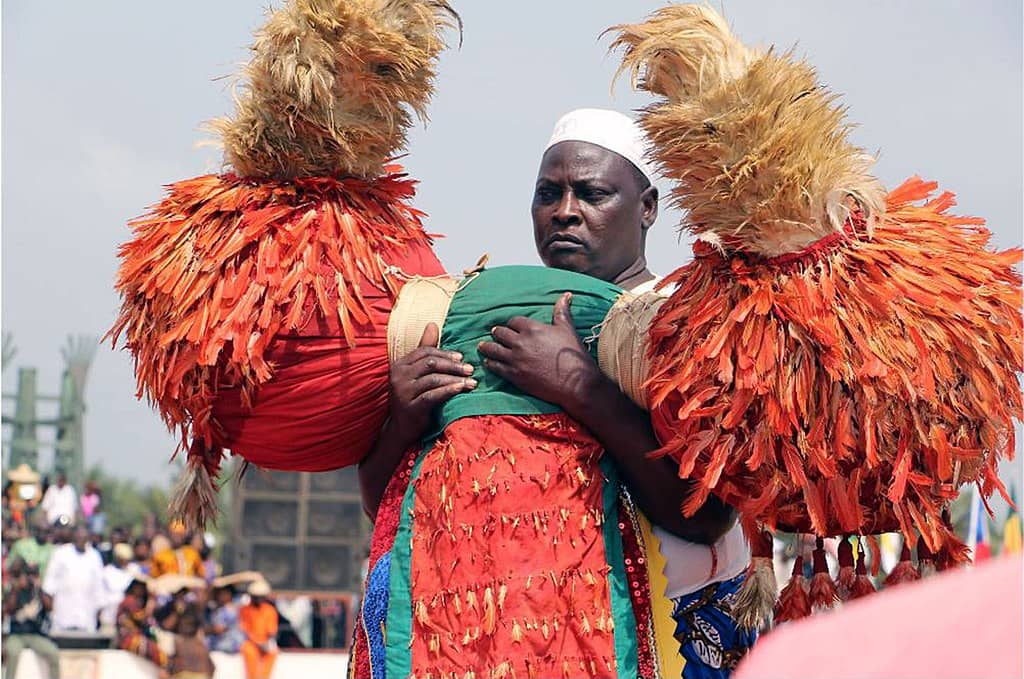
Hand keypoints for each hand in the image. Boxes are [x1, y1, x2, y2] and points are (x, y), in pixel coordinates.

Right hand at [386, 322, 475, 444]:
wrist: (400, 429)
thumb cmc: (412, 398)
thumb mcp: (416, 374)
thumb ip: (425, 350)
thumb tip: (433, 324)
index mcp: (400, 364)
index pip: (425, 351)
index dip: (444, 353)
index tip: (462, 357)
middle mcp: (398, 376)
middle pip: (430, 363)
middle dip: (453, 365)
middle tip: (470, 368)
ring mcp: (403, 392)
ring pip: (433, 379)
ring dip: (455, 378)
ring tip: (471, 381)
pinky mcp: (410, 407)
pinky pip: (433, 395)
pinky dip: (449, 391)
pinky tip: (461, 389)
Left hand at [478, 293, 600, 413]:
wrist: (575, 382)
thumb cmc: (573, 354)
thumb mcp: (567, 329)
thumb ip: (562, 311)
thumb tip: (566, 295)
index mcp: (532, 328)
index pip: (514, 321)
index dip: (512, 324)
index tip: (511, 326)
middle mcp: (520, 342)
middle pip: (500, 333)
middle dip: (497, 333)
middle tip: (494, 334)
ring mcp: (515, 359)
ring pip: (493, 349)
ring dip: (487, 347)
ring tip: (482, 346)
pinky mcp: (514, 375)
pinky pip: (495, 366)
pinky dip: (490, 363)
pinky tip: (488, 362)